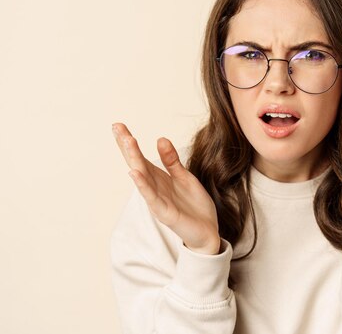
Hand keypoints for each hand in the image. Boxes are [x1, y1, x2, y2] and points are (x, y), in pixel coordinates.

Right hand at [112, 123, 220, 254]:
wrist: (208, 231)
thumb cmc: (194, 206)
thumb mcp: (185, 177)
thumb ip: (172, 161)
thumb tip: (160, 139)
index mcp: (159, 179)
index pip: (141, 157)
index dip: (129, 142)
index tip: (119, 125)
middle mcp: (154, 188)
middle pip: (137, 164)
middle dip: (127, 146)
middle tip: (117, 127)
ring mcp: (158, 201)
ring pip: (143, 177)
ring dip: (135, 159)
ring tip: (128, 141)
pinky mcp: (166, 213)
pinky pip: (152, 197)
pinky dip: (143, 185)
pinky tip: (135, 173)